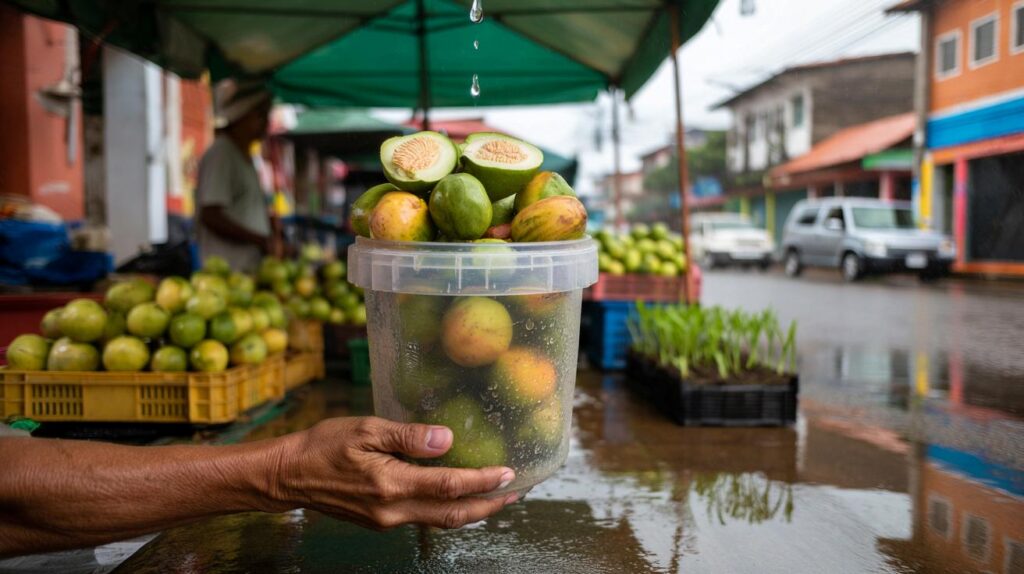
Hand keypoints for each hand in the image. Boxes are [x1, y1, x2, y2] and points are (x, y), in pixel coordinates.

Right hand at [267, 417, 517, 529]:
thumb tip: (448, 439)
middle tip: (517, 492)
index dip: (483, 480)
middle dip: (489, 505)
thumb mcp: (366, 429)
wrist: (287, 477)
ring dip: (472, 510)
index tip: (508, 472)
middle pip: (453, 514)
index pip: (449, 486)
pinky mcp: (381, 521)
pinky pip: (424, 518)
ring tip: (497, 497)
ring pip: (441, 521)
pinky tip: (459, 496)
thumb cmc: (322, 446)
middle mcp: (393, 510)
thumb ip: (409, 437)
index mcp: (391, 485)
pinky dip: (449, 509)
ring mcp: (387, 520)